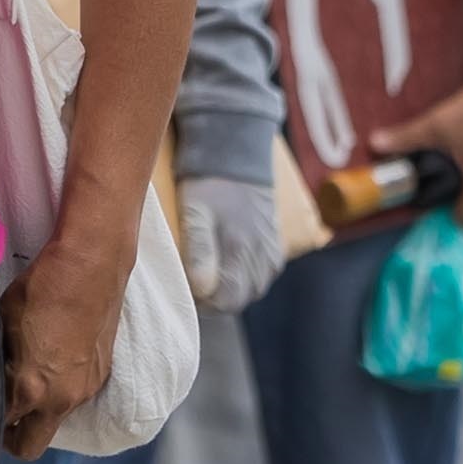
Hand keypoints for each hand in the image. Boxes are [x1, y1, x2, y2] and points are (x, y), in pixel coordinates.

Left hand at [1, 226, 125, 456]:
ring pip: (52, 422)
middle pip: (28, 447)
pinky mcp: (101, 375)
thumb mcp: (0, 324)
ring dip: (36, 411)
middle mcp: (59, 399)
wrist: (91, 265)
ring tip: (24, 378)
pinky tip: (51, 361)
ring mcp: (84, 390)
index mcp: (29, 388)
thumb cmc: (40, 289)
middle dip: (10, 437)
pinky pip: (72, 400)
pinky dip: (57, 392)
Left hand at [180, 173, 285, 314]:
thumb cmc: (208, 188)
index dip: (201, 301)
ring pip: (250, 292)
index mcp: (240, 250)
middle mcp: (262, 257)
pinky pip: (261, 279)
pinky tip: (229, 262)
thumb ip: (198, 250)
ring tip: (210, 269)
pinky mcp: (277, 252)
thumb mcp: (194, 212)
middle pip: (237, 301)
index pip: (224, 302)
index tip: (185, 284)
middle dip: (214, 297)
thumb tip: (202, 288)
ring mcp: (272, 256)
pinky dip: (244, 278)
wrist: (238, 161)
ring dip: (230, 289)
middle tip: (194, 278)